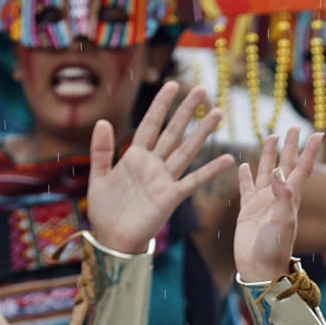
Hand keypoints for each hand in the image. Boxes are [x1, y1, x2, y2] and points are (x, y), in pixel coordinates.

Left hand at [85, 81, 233, 254]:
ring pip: (186, 150)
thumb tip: (103, 121)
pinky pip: (193, 181)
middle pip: (173, 132)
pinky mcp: (171, 197)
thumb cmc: (105, 210)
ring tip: (217, 113)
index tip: (172, 84)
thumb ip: (101, 150)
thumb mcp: (98, 177)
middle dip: (186, 111)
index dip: (161, 105)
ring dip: (202, 132)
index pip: (150, 124)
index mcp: (134, 157)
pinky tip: (227, 159)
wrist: (112, 240)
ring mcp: (164, 180)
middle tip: (202, 89)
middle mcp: (153, 165)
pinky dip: (210, 170)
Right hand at [233, 128, 323, 280]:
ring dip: (268, 155)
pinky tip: (243, 165)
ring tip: (270, 136)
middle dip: (290, 146)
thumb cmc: (274, 248)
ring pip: (266, 171)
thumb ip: (282, 196)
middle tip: (293, 127)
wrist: (259, 268)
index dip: (310, 151)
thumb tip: (278, 171)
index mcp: (291, 198)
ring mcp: (263, 202)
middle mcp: (278, 196)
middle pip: (285, 164)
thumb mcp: (281, 221)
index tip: (317, 132)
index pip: (302, 168)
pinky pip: (246, 187)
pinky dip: (245, 175)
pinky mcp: (247, 210)